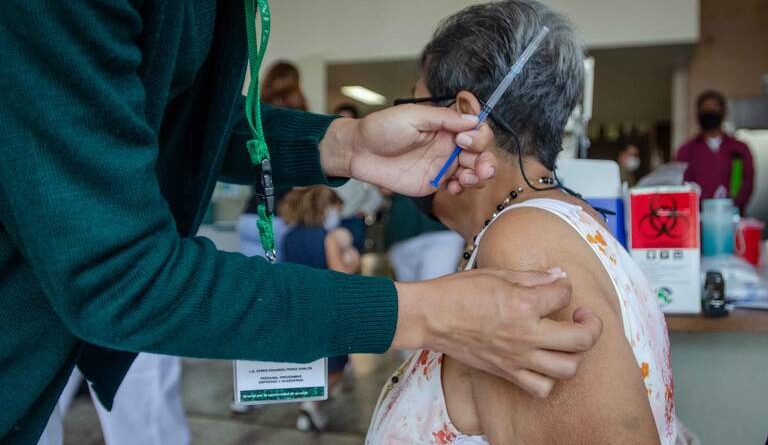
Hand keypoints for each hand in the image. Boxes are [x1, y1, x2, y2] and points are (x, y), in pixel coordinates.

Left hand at [320, 105, 496, 195]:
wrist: (359, 152)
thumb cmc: (381, 128)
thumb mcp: (412, 115)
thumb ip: (443, 118)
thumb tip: (473, 120)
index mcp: (445, 125)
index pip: (475, 128)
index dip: (478, 135)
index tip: (464, 139)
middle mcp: (448, 144)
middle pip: (480, 152)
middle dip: (485, 159)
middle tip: (476, 165)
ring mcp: (442, 164)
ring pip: (473, 171)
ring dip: (478, 176)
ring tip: (468, 179)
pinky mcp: (434, 182)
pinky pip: (456, 187)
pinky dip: (462, 188)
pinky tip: (454, 188)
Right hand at [393, 269, 602, 397]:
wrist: (431, 316)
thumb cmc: (459, 291)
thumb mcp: (499, 274)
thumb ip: (534, 277)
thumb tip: (560, 277)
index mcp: (524, 304)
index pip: (565, 294)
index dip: (565, 286)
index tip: (556, 284)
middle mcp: (526, 334)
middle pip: (582, 338)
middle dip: (591, 324)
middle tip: (583, 316)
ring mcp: (518, 357)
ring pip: (568, 367)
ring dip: (575, 353)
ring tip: (568, 341)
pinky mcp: (507, 372)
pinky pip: (541, 387)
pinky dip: (549, 378)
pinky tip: (545, 362)